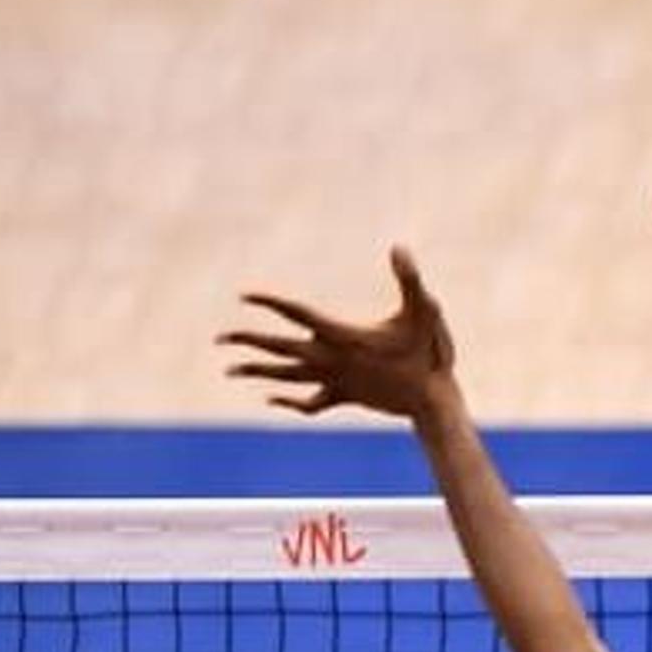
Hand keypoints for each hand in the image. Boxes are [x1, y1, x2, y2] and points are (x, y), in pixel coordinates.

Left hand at [222, 248, 459, 424]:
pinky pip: (310, 403)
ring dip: (257, 371)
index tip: (244, 295)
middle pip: (280, 348)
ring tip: (231, 369)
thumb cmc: (429, 353)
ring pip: (288, 377)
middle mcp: (332, 359)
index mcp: (343, 336)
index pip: (298, 314)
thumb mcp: (424, 311)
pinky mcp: (345, 397)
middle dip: (249, 341)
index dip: (270, 302)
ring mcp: (336, 381)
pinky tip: (272, 399)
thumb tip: (399, 248)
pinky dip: (289, 401)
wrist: (432, 401)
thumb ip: (410, 279)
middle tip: (220, 338)